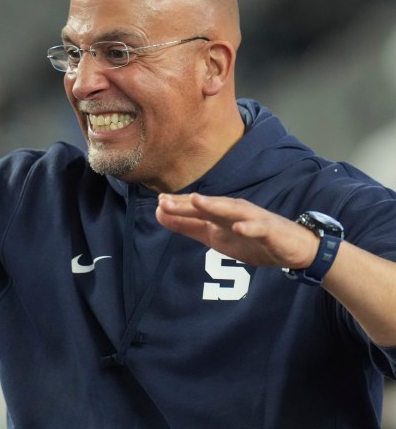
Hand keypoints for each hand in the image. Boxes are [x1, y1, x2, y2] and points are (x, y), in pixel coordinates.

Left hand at [156, 193, 319, 268]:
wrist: (293, 248)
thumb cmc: (251, 239)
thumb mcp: (215, 236)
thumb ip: (188, 226)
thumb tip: (159, 214)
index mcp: (220, 214)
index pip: (196, 209)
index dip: (177, 206)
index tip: (157, 203)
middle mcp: (234, 212)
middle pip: (208, 207)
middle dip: (187, 204)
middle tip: (165, 202)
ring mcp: (252, 219)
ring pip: (231, 211)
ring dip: (214, 205)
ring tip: (196, 201)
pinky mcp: (269, 230)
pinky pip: (258, 228)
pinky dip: (249, 226)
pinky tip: (238, 226)